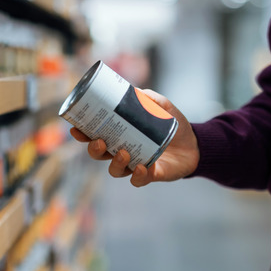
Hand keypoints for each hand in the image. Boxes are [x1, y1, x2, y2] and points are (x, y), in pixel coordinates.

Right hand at [69, 89, 199, 186]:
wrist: (195, 143)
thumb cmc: (172, 124)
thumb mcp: (162, 106)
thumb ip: (149, 98)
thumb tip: (134, 90)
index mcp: (120, 135)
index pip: (95, 135)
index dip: (82, 134)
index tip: (75, 128)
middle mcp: (122, 151)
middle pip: (99, 155)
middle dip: (94, 150)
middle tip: (100, 141)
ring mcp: (134, 165)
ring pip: (115, 170)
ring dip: (115, 163)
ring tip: (123, 153)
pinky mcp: (149, 175)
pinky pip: (138, 180)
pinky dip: (137, 176)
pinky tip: (140, 168)